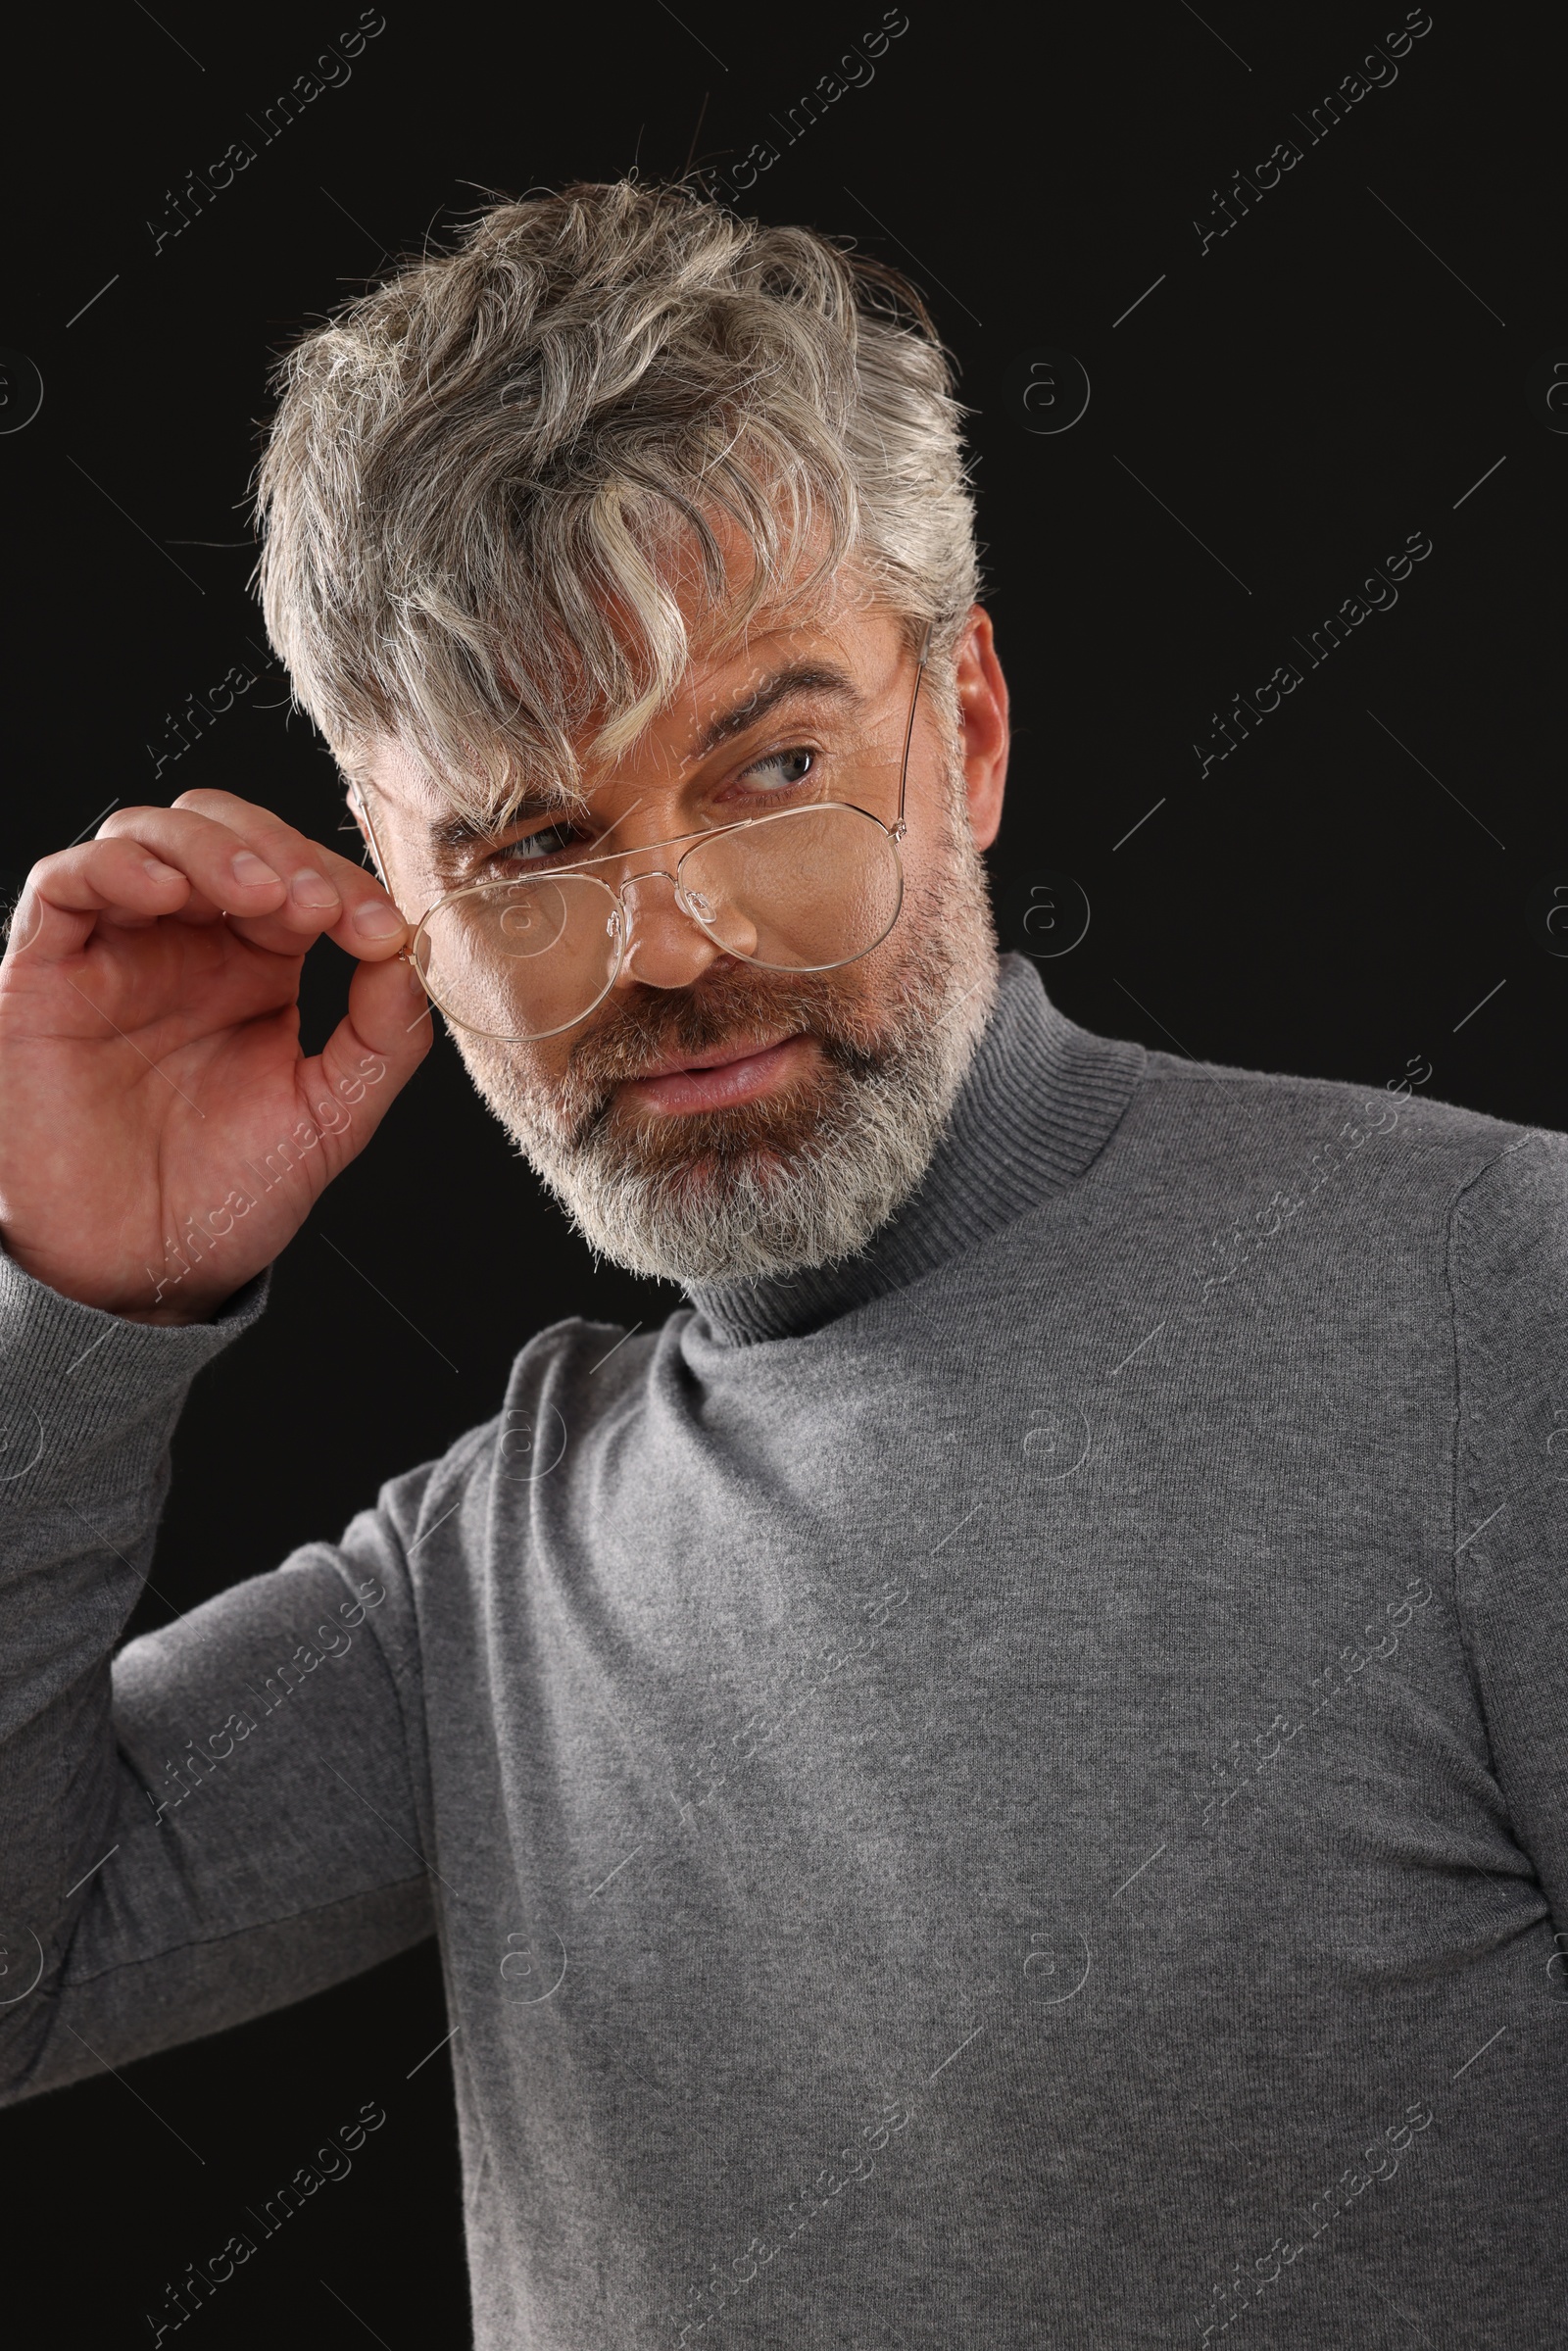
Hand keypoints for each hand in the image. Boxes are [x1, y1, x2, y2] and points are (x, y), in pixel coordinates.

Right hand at [0, 786, 430, 1322]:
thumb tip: (412, 951)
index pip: (298, 876)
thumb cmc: (224, 1198)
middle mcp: (184, 947)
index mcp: (255, 969)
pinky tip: (168, 892)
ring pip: (146, 834)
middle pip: (222, 832)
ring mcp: (114, 953)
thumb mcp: (332, 1116)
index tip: (380, 929)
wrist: (141, 1273)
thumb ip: (383, 1035)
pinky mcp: (45, 973)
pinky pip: (64, 884)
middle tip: (320, 905)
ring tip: (263, 894)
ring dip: (211, 845)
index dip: (344, 883)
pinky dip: (116, 867)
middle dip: (280, 849)